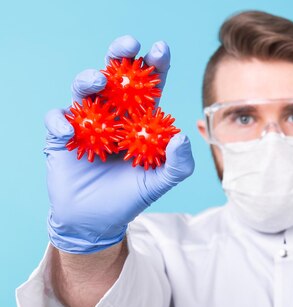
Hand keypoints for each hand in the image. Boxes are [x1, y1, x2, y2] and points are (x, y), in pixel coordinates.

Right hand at [45, 35, 193, 253]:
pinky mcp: (61, 136)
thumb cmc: (131, 197)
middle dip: (120, 55)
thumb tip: (181, 137)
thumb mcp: (160, 183)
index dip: (154, 66)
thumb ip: (178, 164)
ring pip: (83, 88)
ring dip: (89, 79)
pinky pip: (57, 119)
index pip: (148, 86)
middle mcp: (112, 114)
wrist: (97, 221)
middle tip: (128, 46)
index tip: (161, 50)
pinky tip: (70, 134)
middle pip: (115, 75)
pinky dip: (61, 122)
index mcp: (139, 118)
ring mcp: (85, 122)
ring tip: (97, 83)